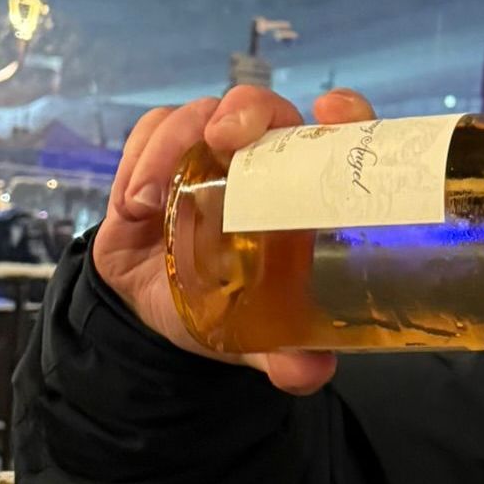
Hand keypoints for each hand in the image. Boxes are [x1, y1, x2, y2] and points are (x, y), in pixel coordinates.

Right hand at [95, 85, 376, 395]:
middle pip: (267, 111)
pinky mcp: (157, 162)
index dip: (347, 114)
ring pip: (202, 114)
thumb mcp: (261, 335)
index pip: (343, 133)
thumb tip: (309, 373)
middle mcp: (264, 163)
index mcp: (308, 191)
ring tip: (154, 196)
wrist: (157, 315)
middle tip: (224, 137)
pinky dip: (140, 158)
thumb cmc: (229, 306)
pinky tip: (136, 204)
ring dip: (177, 139)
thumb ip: (288, 354)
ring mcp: (209, 159)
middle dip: (249, 111)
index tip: (333, 113)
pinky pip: (151, 134)